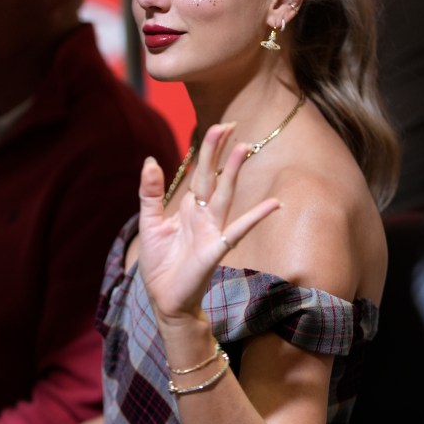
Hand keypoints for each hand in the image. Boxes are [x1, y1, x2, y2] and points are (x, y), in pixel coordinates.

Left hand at [137, 123, 279, 322]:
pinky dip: (255, 217)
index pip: (200, 173)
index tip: (219, 126)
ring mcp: (212, 231)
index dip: (208, 150)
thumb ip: (150, 192)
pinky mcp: (215, 249)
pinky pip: (237, 230)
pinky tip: (274, 205)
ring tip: (245, 148)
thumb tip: (151, 160)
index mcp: (188, 208)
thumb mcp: (149, 223)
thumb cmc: (160, 264)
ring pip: (224, 195)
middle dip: (220, 151)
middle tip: (230, 124)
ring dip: (233, 172)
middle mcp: (203, 215)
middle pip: (212, 177)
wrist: (164, 299)